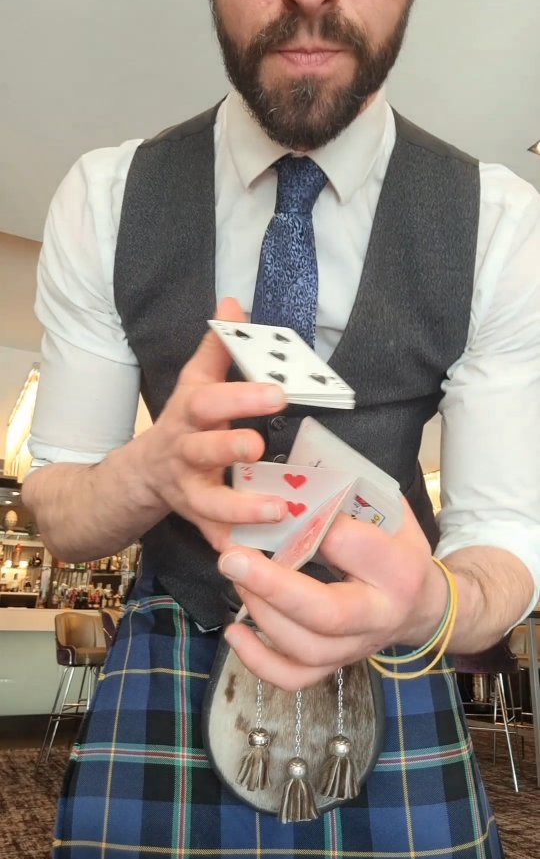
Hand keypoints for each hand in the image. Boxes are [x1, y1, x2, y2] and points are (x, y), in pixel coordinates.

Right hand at [140, 298, 289, 550]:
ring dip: (239, 508)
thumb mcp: (194, 383)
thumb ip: (217, 348)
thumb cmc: (183, 423)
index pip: (210, 400)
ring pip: (209, 502)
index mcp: (190, 415)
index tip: (277, 390)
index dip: (240, 396)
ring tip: (276, 509)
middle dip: (227, 447)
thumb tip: (233, 302)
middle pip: (202, 450)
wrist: (141, 474)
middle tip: (258, 445)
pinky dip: (232, 548)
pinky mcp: (196, 520)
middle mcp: (185, 454)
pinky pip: (213, 538)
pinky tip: (255, 557)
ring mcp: (188, 491)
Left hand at [218, 503, 447, 689]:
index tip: (286, 507)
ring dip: (261, 612)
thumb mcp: (389, 514)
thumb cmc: (396, 550)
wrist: (422, 605)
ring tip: (236, 577)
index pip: (354, 547)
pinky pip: (295, 678)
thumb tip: (296, 490)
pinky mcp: (336, 665)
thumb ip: (352, 500)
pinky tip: (234, 633)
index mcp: (398, 569)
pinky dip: (259, 662)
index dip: (315, 526)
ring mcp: (356, 647)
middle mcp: (379, 616)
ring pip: (305, 648)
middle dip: (272, 585)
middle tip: (232, 556)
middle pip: (326, 613)